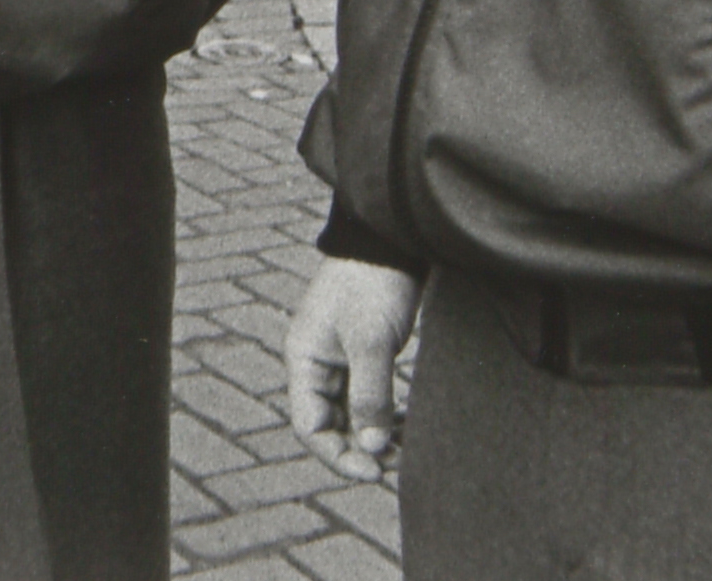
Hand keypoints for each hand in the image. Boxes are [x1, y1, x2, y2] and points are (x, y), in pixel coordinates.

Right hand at [286, 256, 420, 481]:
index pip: (309, 426)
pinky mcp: (362, 354)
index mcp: (304, 360)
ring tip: (405, 451)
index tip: (374, 470)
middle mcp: (316, 364)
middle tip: (395, 465)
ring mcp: (339, 359)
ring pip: (351, 414)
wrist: (391, 240)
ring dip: (374, 435)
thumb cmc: (373, 283)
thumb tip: (373, 448)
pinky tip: (407, 427)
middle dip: (359, 449)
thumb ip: (370, 395)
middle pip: (329, 425)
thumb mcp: (370, 341)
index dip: (338, 455)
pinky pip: (367, 398)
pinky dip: (385, 416)